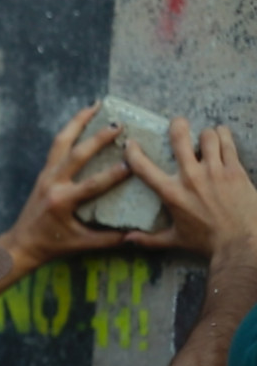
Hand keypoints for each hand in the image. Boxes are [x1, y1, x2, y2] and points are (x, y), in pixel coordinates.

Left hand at [0, 103, 131, 272]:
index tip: (131, 164)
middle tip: (118, 124)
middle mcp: (52, 184)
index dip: (113, 175)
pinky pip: (57, 146)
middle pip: (75, 154)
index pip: (92, 185)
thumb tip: (138, 234)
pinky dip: (70, 131)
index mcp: (62, 202)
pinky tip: (83, 119)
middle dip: (97, 138)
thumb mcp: (83, 244)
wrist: (22, 243)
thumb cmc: (53, 245)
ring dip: (78, 122)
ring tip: (95, 105)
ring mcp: (46, 175)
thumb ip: (110, 239)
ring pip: (61, 142)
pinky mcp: (44, 172)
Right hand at [124, 119, 256, 255]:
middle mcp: (190, 177)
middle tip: (178, 122)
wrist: (240, 243)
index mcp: (171, 193)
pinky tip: (222, 135)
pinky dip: (224, 136)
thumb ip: (149, 239)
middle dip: (177, 125)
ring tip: (207, 136)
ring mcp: (214, 171)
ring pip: (208, 136)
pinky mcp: (235, 170)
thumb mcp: (174, 240)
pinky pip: (228, 144)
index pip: (143, 167)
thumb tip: (127, 239)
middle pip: (180, 138)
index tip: (131, 143)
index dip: (133, 152)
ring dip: (206, 134)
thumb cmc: (207, 243)